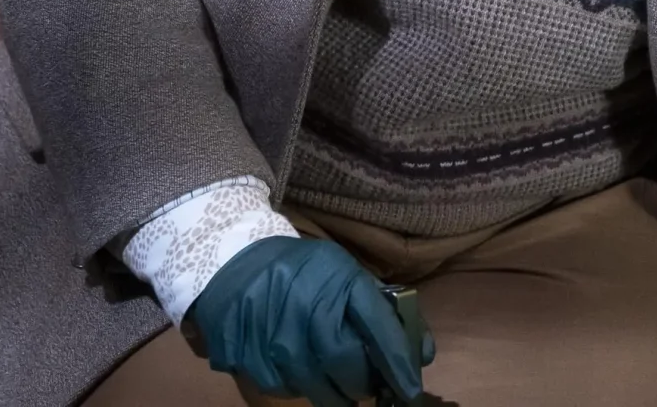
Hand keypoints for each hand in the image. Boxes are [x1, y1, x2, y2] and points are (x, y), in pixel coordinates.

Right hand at [187, 237, 430, 406]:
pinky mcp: (249, 360)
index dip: (399, 363)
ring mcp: (276, 340)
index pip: (380, 330)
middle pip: (349, 369)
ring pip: (317, 388)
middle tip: (368, 385)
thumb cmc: (303, 271)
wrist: (234, 263)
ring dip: (335, 393)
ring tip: (339, 385)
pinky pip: (286, 389)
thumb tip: (422, 355)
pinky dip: (301, 387)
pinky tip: (303, 373)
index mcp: (341, 284)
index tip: (410, 389)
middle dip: (364, 383)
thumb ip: (385, 313)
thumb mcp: (347, 275)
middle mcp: (308, 313)